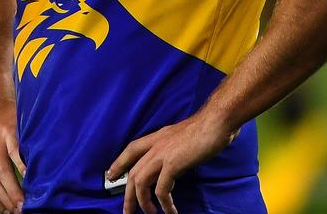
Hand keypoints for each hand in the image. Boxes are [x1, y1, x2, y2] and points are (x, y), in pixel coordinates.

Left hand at [107, 112, 236, 213]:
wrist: (216, 121)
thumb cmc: (206, 127)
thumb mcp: (182, 136)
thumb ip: (174, 146)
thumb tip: (175, 160)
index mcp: (157, 137)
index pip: (131, 149)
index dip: (119, 163)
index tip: (111, 175)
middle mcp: (156, 145)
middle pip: (133, 172)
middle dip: (128, 195)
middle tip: (128, 211)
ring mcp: (162, 154)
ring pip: (140, 182)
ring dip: (143, 202)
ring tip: (150, 213)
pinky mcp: (173, 164)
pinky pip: (162, 189)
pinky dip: (164, 203)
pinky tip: (170, 210)